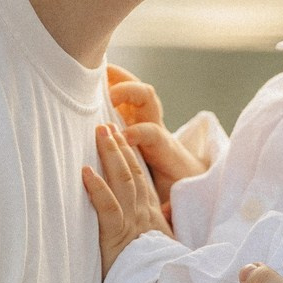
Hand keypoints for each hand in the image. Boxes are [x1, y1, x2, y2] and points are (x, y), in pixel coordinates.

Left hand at [83, 125, 173, 277]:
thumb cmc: (155, 275)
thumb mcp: (157, 248)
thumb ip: (154, 230)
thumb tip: (157, 217)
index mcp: (151, 216)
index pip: (141, 179)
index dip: (131, 155)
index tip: (121, 136)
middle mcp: (143, 214)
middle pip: (132, 173)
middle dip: (119, 147)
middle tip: (106, 124)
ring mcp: (132, 224)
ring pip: (122, 182)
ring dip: (110, 156)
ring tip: (100, 134)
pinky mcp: (118, 238)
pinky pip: (108, 208)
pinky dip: (97, 189)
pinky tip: (85, 172)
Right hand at [107, 65, 205, 208]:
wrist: (188, 174)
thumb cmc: (177, 185)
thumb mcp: (174, 197)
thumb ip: (171, 204)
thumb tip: (168, 212)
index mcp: (165, 148)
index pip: (154, 133)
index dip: (139, 132)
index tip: (123, 138)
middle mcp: (155, 126)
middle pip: (147, 98)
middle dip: (129, 91)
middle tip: (107, 94)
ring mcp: (145, 116)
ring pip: (135, 89)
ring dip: (119, 78)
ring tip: (96, 71)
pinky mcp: (135, 114)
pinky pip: (125, 91)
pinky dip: (112, 80)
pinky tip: (95, 74)